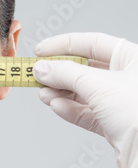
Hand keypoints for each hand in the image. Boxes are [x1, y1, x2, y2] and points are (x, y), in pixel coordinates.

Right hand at [33, 32, 137, 167]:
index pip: (92, 43)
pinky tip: (55, 106)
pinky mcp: (115, 124)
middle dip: (58, 73)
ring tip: (43, 94)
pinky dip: (69, 109)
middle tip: (38, 74)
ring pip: (83, 92)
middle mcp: (129, 78)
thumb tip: (42, 69)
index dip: (64, 45)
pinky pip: (86, 112)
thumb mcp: (97, 84)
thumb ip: (65, 73)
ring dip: (59, 92)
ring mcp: (121, 102)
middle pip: (84, 68)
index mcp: (133, 59)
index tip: (42, 51)